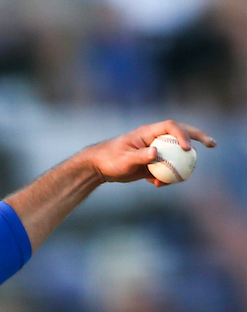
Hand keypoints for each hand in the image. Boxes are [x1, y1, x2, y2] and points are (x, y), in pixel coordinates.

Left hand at [82, 120, 216, 185]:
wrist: (99, 168)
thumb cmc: (109, 159)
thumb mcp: (123, 159)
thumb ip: (139, 156)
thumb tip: (156, 152)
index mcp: (147, 132)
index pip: (171, 126)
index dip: (182, 133)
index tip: (186, 148)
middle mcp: (154, 138)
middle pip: (181, 134)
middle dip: (198, 137)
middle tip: (213, 144)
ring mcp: (156, 150)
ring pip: (176, 154)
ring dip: (181, 166)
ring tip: (176, 179)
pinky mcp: (154, 162)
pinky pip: (168, 168)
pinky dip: (167, 177)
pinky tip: (157, 185)